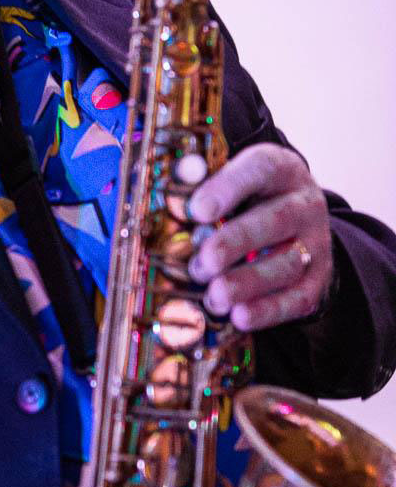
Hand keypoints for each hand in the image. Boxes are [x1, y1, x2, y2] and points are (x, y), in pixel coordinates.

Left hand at [188, 143, 332, 330]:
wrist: (298, 226)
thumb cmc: (249, 201)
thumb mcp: (232, 182)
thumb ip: (202, 186)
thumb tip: (167, 202)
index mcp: (280, 169)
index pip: (260, 169)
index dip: (228, 188)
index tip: (197, 210)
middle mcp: (304, 204)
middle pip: (274, 220)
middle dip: (234, 244)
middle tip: (202, 263)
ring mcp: (315, 243)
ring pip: (287, 263)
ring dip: (247, 283)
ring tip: (214, 297)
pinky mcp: (318, 280)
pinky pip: (297, 298)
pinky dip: (267, 311)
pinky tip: (239, 317)